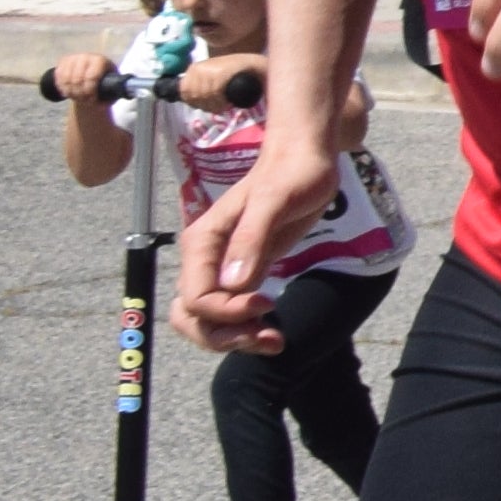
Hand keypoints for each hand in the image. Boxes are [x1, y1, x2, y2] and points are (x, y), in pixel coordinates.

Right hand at [48, 48, 109, 103]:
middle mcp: (86, 57)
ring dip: (70, 92)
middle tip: (83, 100)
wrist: (92, 75)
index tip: (91, 98)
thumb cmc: (104, 83)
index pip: (91, 76)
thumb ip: (110, 95)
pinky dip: (62, 87)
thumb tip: (103, 104)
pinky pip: (58, 77)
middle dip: (79, 93)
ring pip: (65, 79)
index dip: (90, 90)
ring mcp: (73, 58)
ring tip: (76, 97)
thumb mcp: (111, 88)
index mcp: (100, 61)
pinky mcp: (63, 62)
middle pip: (77, 79)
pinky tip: (68, 92)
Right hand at [178, 140, 343, 348]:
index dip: (226, 312)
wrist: (306, 159)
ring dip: (235, 338)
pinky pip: (232, 311)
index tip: (266, 303)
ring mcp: (222, 268)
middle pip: (194, 317)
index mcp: (203, 243)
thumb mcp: (274, 201)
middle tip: (270, 338)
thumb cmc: (292, 173)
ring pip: (210, 319)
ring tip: (275, 341)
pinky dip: (246, 327)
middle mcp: (205, 260)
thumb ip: (251, 240)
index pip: (196, 298)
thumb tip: (233, 284)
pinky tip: (274, 331)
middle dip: (225, 335)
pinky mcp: (245, 271)